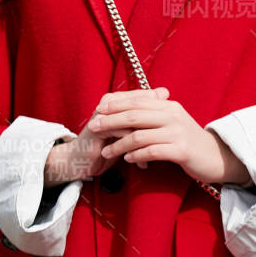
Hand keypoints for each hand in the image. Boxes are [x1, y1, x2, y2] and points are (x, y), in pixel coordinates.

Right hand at [42, 87, 168, 185]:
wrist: (82, 162)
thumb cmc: (108, 145)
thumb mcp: (129, 130)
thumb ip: (144, 113)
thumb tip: (165, 92)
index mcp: (116, 100)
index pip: (142, 97)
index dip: (158, 111)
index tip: (173, 125)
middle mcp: (108, 104)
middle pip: (138, 108)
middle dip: (156, 126)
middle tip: (171, 139)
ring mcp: (103, 116)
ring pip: (132, 123)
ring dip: (146, 142)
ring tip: (158, 155)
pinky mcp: (98, 131)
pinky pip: (122, 137)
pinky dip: (135, 152)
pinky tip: (142, 165)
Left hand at [87, 89, 251, 187]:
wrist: (216, 157)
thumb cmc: (188, 141)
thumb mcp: (172, 122)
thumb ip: (153, 115)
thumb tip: (126, 110)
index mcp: (168, 105)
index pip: (137, 100)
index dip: (116, 104)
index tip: (97, 109)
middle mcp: (172, 115)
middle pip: (135, 115)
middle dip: (111, 120)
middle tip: (93, 127)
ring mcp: (177, 132)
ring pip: (140, 135)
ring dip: (119, 143)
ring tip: (106, 150)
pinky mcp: (181, 150)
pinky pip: (152, 151)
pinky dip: (136, 155)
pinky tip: (127, 159)